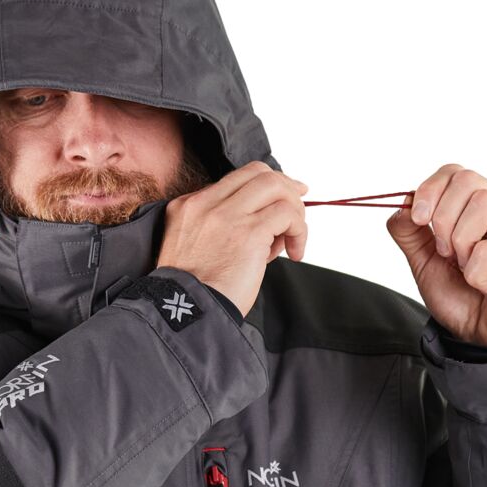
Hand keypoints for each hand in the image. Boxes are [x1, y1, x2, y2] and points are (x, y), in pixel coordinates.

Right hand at [156, 161, 308, 317]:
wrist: (186, 314)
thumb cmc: (195, 293)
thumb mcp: (194, 248)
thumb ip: (219, 228)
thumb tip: (266, 222)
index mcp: (188, 206)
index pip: (236, 179)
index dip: (265, 186)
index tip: (283, 198)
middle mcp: (205, 204)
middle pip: (258, 173)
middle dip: (286, 188)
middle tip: (298, 209)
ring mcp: (227, 215)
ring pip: (276, 186)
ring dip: (294, 210)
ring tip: (293, 239)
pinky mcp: (249, 232)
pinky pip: (287, 214)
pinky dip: (299, 231)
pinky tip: (295, 252)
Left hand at [385, 164, 486, 345]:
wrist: (484, 338)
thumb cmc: (463, 298)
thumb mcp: (424, 262)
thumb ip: (410, 233)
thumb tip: (402, 205)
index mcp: (483, 208)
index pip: (456, 172)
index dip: (430, 189)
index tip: (417, 219)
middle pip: (468, 180)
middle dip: (442, 218)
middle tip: (445, 253)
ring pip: (482, 204)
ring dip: (460, 244)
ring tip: (467, 269)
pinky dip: (476, 273)